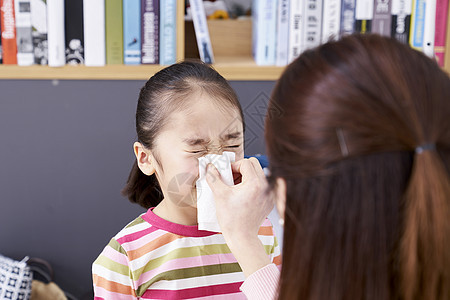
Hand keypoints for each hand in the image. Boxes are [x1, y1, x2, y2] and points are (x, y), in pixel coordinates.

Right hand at [206, 157, 272, 275]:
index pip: (246, 162)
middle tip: (231, 178)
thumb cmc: (232, 219)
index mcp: (255, 183)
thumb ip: (214, 178)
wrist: (242, 237)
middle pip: (255, 165)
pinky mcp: (269, 201)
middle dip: (241, 168)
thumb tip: (210, 167)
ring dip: (247, 176)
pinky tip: (242, 195)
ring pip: (259, 174)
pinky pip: (262, 185)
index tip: (226, 174)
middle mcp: (266, 186)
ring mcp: (269, 194)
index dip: (234, 166)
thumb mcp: (220, 195)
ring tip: (235, 187)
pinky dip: (252, 185)